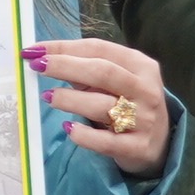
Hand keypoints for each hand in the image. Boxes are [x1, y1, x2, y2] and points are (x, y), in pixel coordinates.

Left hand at [27, 38, 169, 175]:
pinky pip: (106, 141)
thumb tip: (42, 57)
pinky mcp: (138, 147)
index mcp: (141, 65)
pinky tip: (68, 128)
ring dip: (70, 99)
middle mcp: (146, 90)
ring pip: (103, 106)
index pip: (99, 49)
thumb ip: (83, 69)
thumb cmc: (127, 103)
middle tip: (37, 66)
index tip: (34, 50)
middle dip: (65, 66)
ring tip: (48, 96)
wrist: (160, 143)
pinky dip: (84, 135)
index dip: (64, 47)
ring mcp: (145, 120)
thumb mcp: (113, 81)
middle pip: (103, 72)